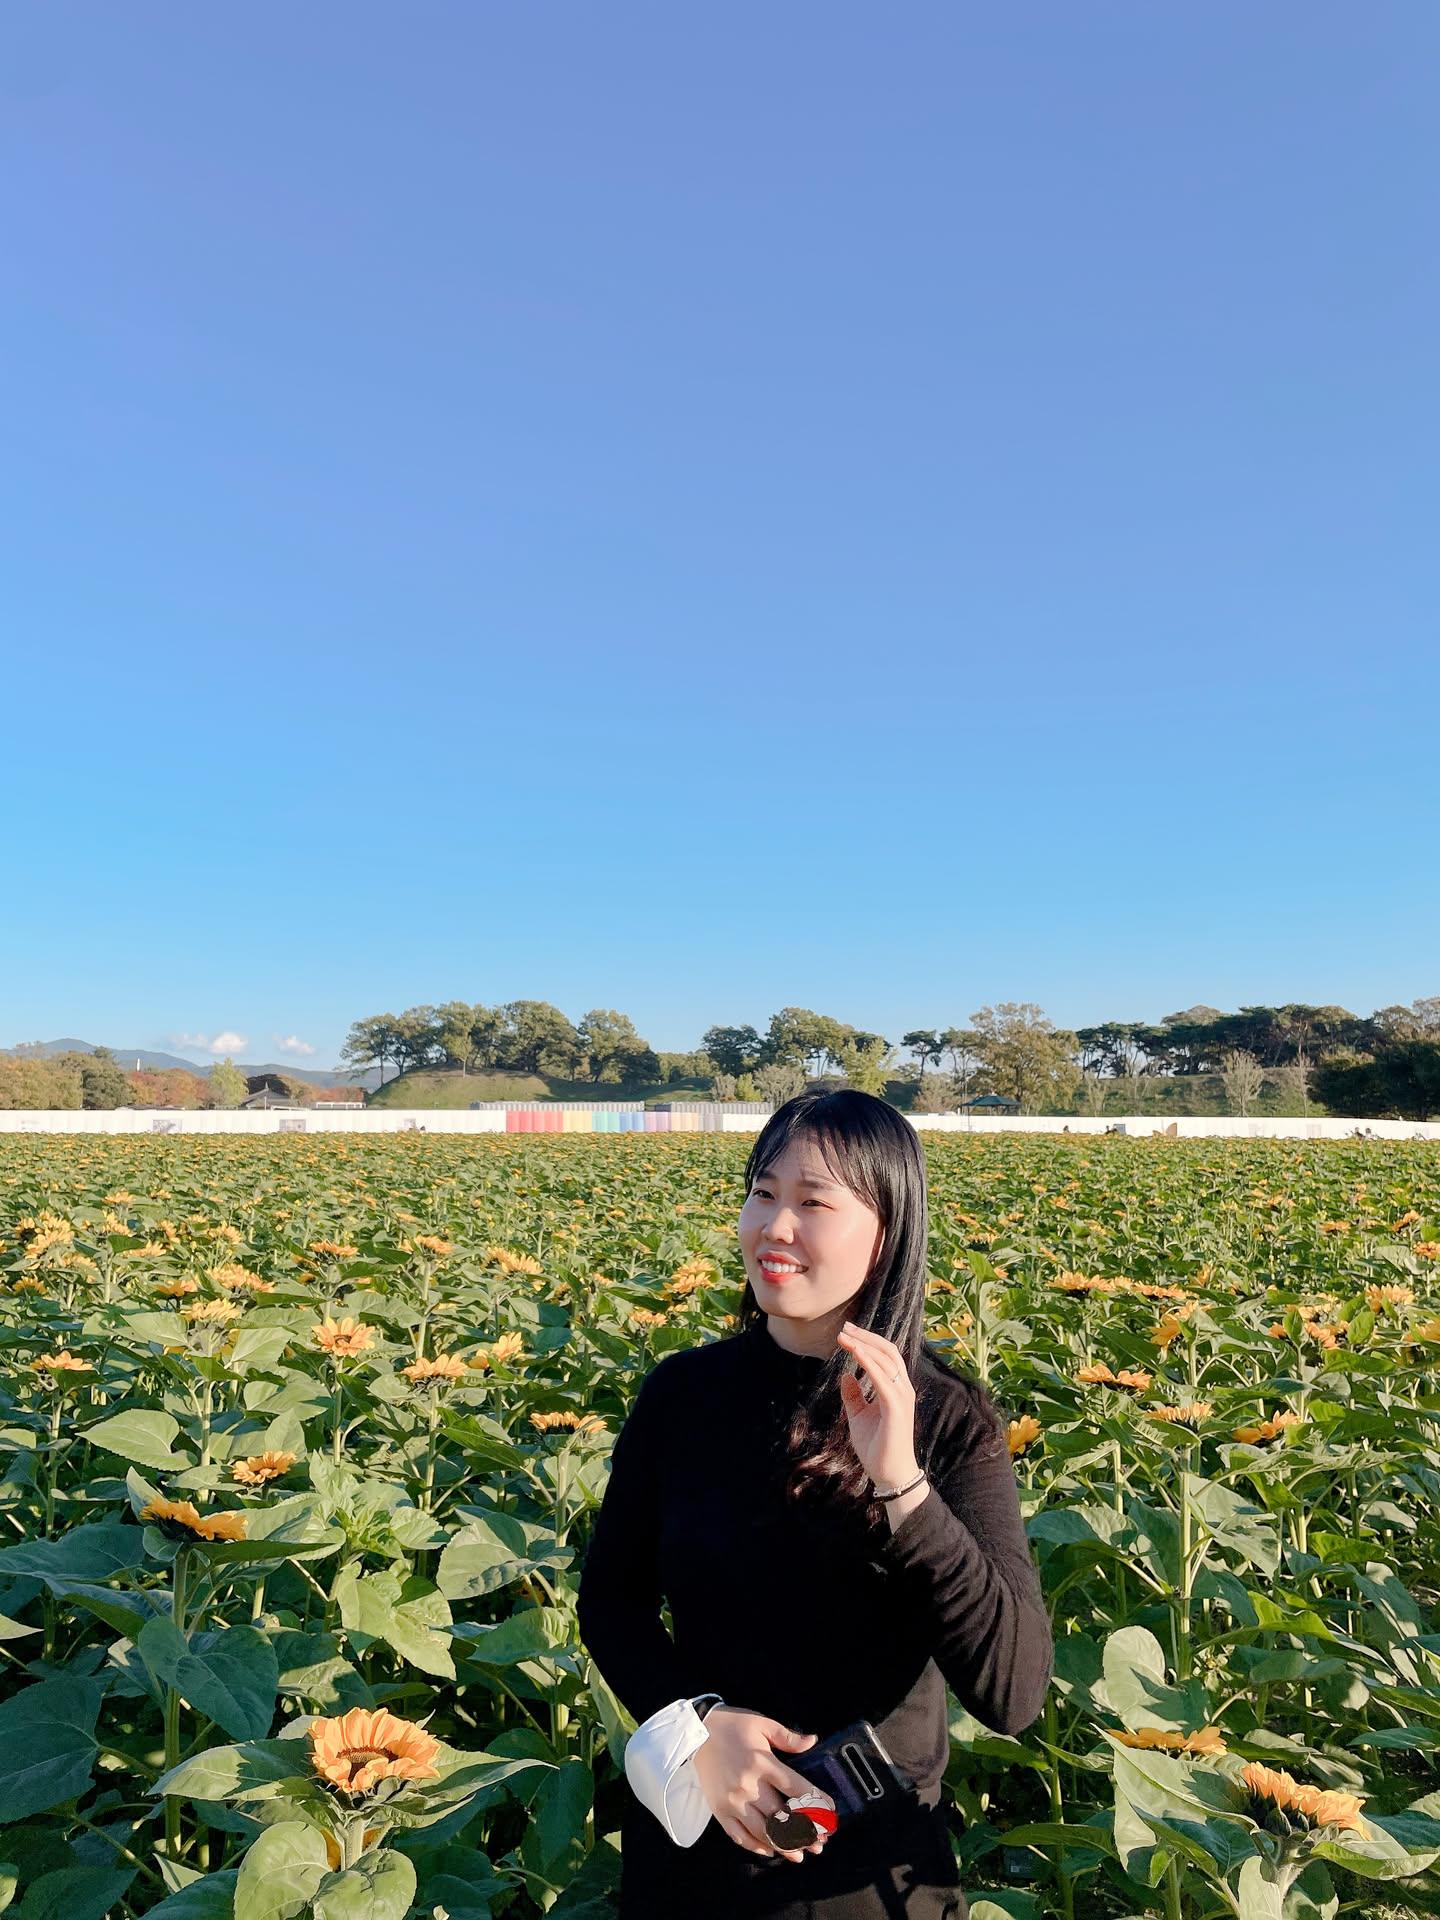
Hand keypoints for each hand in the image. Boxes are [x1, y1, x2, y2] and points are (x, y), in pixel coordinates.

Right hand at [690, 1708, 831, 1861]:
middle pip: (781, 1817)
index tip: (829, 1813)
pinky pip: (739, 1836)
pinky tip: (770, 1850)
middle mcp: (748, 1785)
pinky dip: (756, 1846)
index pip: (795, 1787)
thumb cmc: (734, 1726)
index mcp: (762, 1762)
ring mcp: (732, 1801)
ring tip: (800, 1856)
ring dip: (783, 1847)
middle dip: (804, 1833)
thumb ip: (788, 1737)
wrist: (698, 1732)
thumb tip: (813, 1741)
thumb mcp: (762, 1723)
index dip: (815, 1801)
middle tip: (820, 1844)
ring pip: (762, 1832)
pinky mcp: (720, 1811)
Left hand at [837, 1320, 920, 1491]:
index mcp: (895, 1389)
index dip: (867, 1341)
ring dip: (864, 1345)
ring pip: (886, 1361)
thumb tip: (846, 1374)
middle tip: (845, 1328)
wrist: (889, 1475)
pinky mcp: (896, 1408)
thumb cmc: (876, 1447)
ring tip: (845, 1337)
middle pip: (888, 1351)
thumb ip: (853, 1395)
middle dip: (866, 1336)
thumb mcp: (858, 1416)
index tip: (846, 1333)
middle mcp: (902, 1389)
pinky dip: (869, 1363)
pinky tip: (855, 1353)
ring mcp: (902, 1397)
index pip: (885, 1356)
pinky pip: (883, 1379)